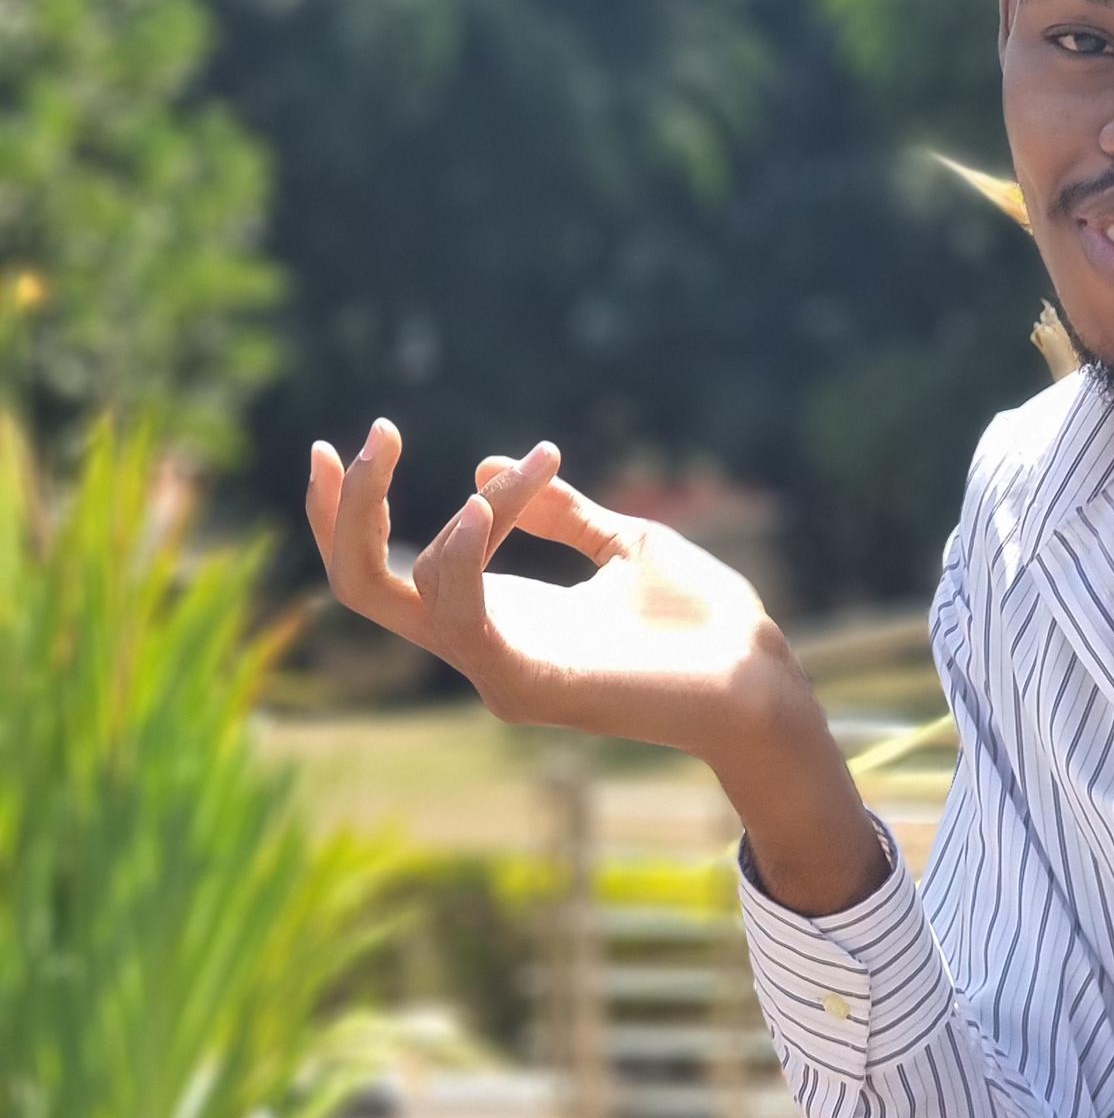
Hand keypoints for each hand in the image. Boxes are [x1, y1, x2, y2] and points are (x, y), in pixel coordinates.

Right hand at [304, 416, 793, 754]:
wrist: (762, 683)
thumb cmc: (706, 624)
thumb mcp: (628, 544)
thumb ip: (562, 513)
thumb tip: (490, 461)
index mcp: (500, 616)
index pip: (390, 568)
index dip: (355, 506)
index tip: (376, 432)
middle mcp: (483, 647)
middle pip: (360, 585)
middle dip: (346, 508)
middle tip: (374, 434)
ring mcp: (498, 672)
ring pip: (400, 591)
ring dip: (448, 509)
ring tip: (534, 468)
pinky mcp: (527, 685)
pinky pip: (460, 617)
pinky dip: (460, 554)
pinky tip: (485, 506)